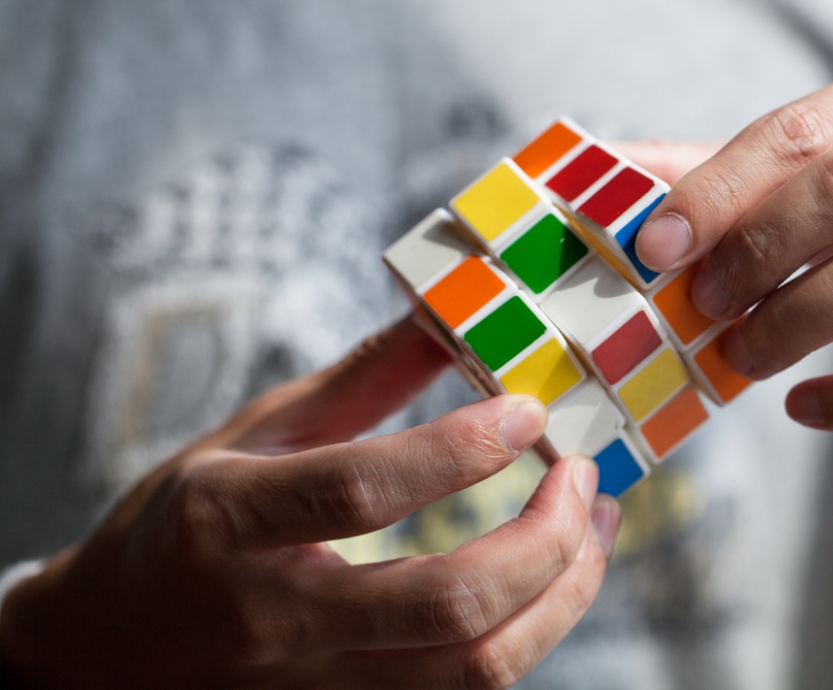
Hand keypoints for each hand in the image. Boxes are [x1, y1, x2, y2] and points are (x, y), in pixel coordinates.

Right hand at [0, 316, 620, 688]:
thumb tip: (446, 312)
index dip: (459, 452)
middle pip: (444, 603)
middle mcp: (274, 617)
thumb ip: (358, 380)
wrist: (106, 654)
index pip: (360, 492)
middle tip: (582, 475)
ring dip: (563, 596)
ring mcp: (315, 684)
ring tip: (594, 525)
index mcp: (231, 522)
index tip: (530, 413)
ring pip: (474, 668)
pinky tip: (553, 578)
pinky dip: (531, 632)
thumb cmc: (182, 529)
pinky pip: (466, 689)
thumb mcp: (247, 435)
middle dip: (545, 539)